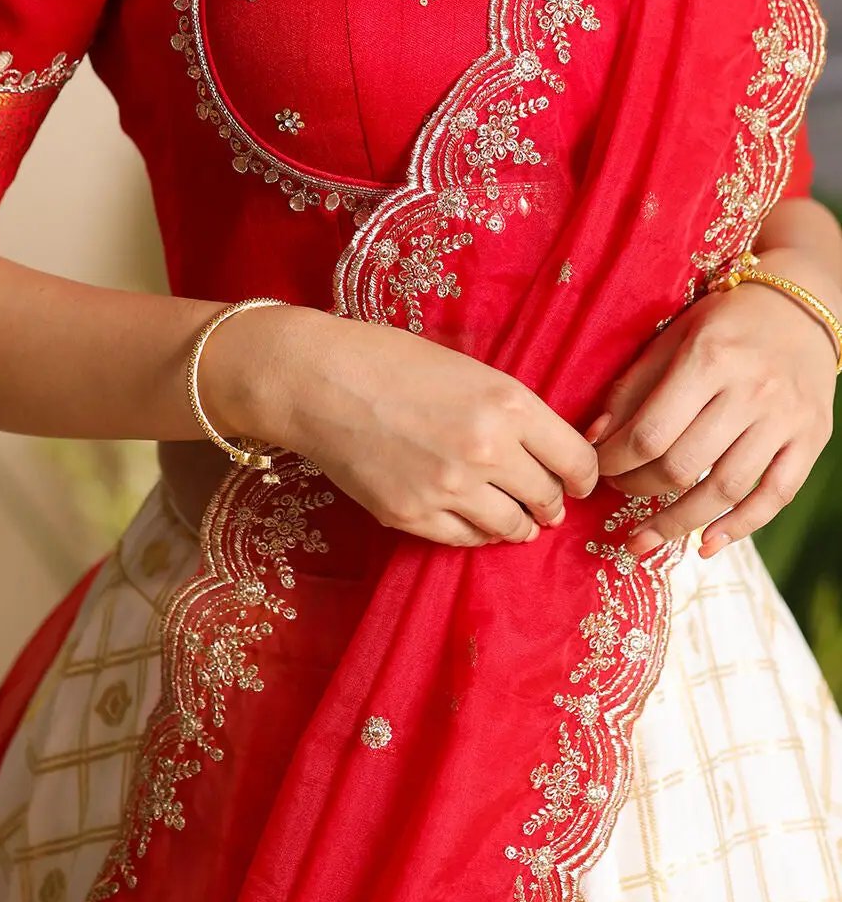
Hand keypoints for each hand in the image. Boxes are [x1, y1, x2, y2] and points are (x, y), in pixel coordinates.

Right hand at [206, 304, 598, 547]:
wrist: (317, 380)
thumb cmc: (390, 360)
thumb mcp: (469, 369)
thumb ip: (512, 410)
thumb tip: (547, 451)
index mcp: (508, 404)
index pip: (576, 460)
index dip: (583, 476)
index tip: (578, 480)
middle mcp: (486, 451)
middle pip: (547, 498)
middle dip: (551, 502)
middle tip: (546, 501)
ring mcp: (448, 489)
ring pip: (511, 528)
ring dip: (519, 525)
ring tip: (517, 519)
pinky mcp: (411, 515)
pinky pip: (464, 540)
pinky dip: (477, 534)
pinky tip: (475, 521)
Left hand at [590, 248, 837, 557]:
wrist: (801, 310)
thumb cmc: (724, 324)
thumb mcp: (672, 338)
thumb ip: (632, 388)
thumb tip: (594, 439)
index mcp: (708, 359)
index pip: (650, 432)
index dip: (615, 461)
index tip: (596, 469)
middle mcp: (751, 391)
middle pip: (684, 464)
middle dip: (639, 489)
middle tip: (617, 492)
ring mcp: (785, 420)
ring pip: (726, 489)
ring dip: (678, 522)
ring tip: (645, 539)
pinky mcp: (811, 440)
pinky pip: (774, 496)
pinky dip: (740, 527)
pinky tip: (706, 545)